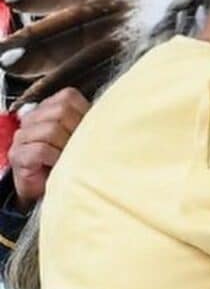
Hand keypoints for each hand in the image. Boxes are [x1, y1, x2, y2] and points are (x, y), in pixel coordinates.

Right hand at [9, 89, 89, 209]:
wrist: (49, 190)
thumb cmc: (69, 164)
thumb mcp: (83, 139)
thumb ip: (91, 124)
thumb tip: (112, 117)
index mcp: (49, 109)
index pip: (68, 97)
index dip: (84, 114)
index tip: (89, 133)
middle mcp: (33, 118)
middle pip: (61, 111)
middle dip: (76, 131)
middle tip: (79, 148)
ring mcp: (23, 136)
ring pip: (52, 129)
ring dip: (66, 147)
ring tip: (68, 158)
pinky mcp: (18, 154)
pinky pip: (42, 149)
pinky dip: (56, 158)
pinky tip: (59, 165)